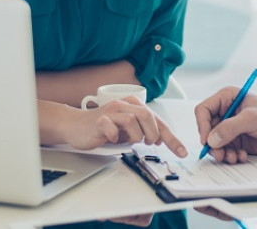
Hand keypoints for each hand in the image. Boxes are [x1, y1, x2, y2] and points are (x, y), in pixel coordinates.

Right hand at [39, 97, 186, 156]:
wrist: (75, 124)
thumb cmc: (102, 126)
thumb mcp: (126, 128)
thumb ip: (142, 130)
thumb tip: (159, 139)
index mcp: (133, 105)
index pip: (158, 120)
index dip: (171, 137)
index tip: (181, 150)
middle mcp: (123, 105)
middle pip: (147, 116)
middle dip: (153, 134)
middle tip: (149, 143)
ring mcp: (110, 111)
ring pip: (132, 120)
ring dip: (135, 136)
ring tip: (129, 141)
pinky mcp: (99, 120)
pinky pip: (111, 127)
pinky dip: (115, 136)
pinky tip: (113, 139)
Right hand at [194, 87, 256, 163]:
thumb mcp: (253, 118)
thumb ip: (230, 128)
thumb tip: (211, 139)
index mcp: (228, 98)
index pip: (204, 110)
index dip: (202, 125)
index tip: (207, 140)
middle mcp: (227, 112)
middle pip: (207, 129)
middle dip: (213, 143)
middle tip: (220, 154)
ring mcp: (232, 127)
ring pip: (215, 143)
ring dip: (222, 153)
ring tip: (233, 158)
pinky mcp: (239, 141)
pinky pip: (225, 151)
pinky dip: (230, 156)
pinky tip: (242, 157)